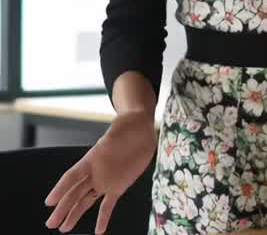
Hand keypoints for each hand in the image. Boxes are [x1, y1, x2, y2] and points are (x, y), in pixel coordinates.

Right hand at [44, 110, 156, 233]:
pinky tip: (98, 231)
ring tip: (64, 228)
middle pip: (74, 193)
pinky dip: (103, 218)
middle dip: (63, 208)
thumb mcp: (122, 125)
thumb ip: (118, 128)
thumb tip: (122, 120)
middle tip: (51, 223)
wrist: (140, 130)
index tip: (49, 201)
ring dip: (75, 214)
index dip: (60, 188)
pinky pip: (108, 205)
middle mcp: (95, 173)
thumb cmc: (128, 125)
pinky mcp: (118, 186)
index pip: (72, 176)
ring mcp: (105, 181)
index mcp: (92, 159)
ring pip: (86, 201)